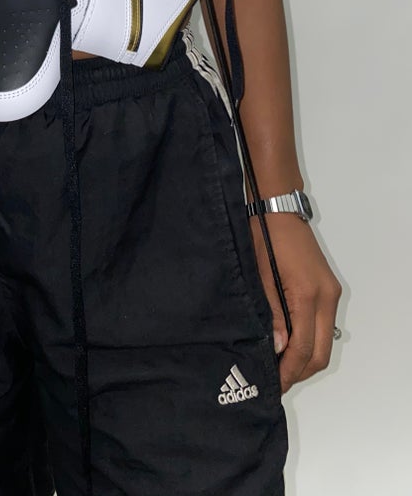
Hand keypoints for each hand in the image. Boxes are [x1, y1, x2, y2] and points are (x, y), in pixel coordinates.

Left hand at [250, 214, 341, 392]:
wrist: (278, 207)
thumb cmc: (264, 235)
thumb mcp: (260, 275)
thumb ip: (271, 314)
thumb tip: (278, 347)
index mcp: (308, 294)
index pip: (304, 348)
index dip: (288, 371)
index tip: (272, 384)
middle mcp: (327, 296)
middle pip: (321, 352)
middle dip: (299, 371)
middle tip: (275, 381)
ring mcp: (330, 291)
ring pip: (324, 340)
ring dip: (305, 357)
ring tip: (278, 365)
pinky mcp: (328, 287)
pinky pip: (323, 324)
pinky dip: (309, 339)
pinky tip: (288, 342)